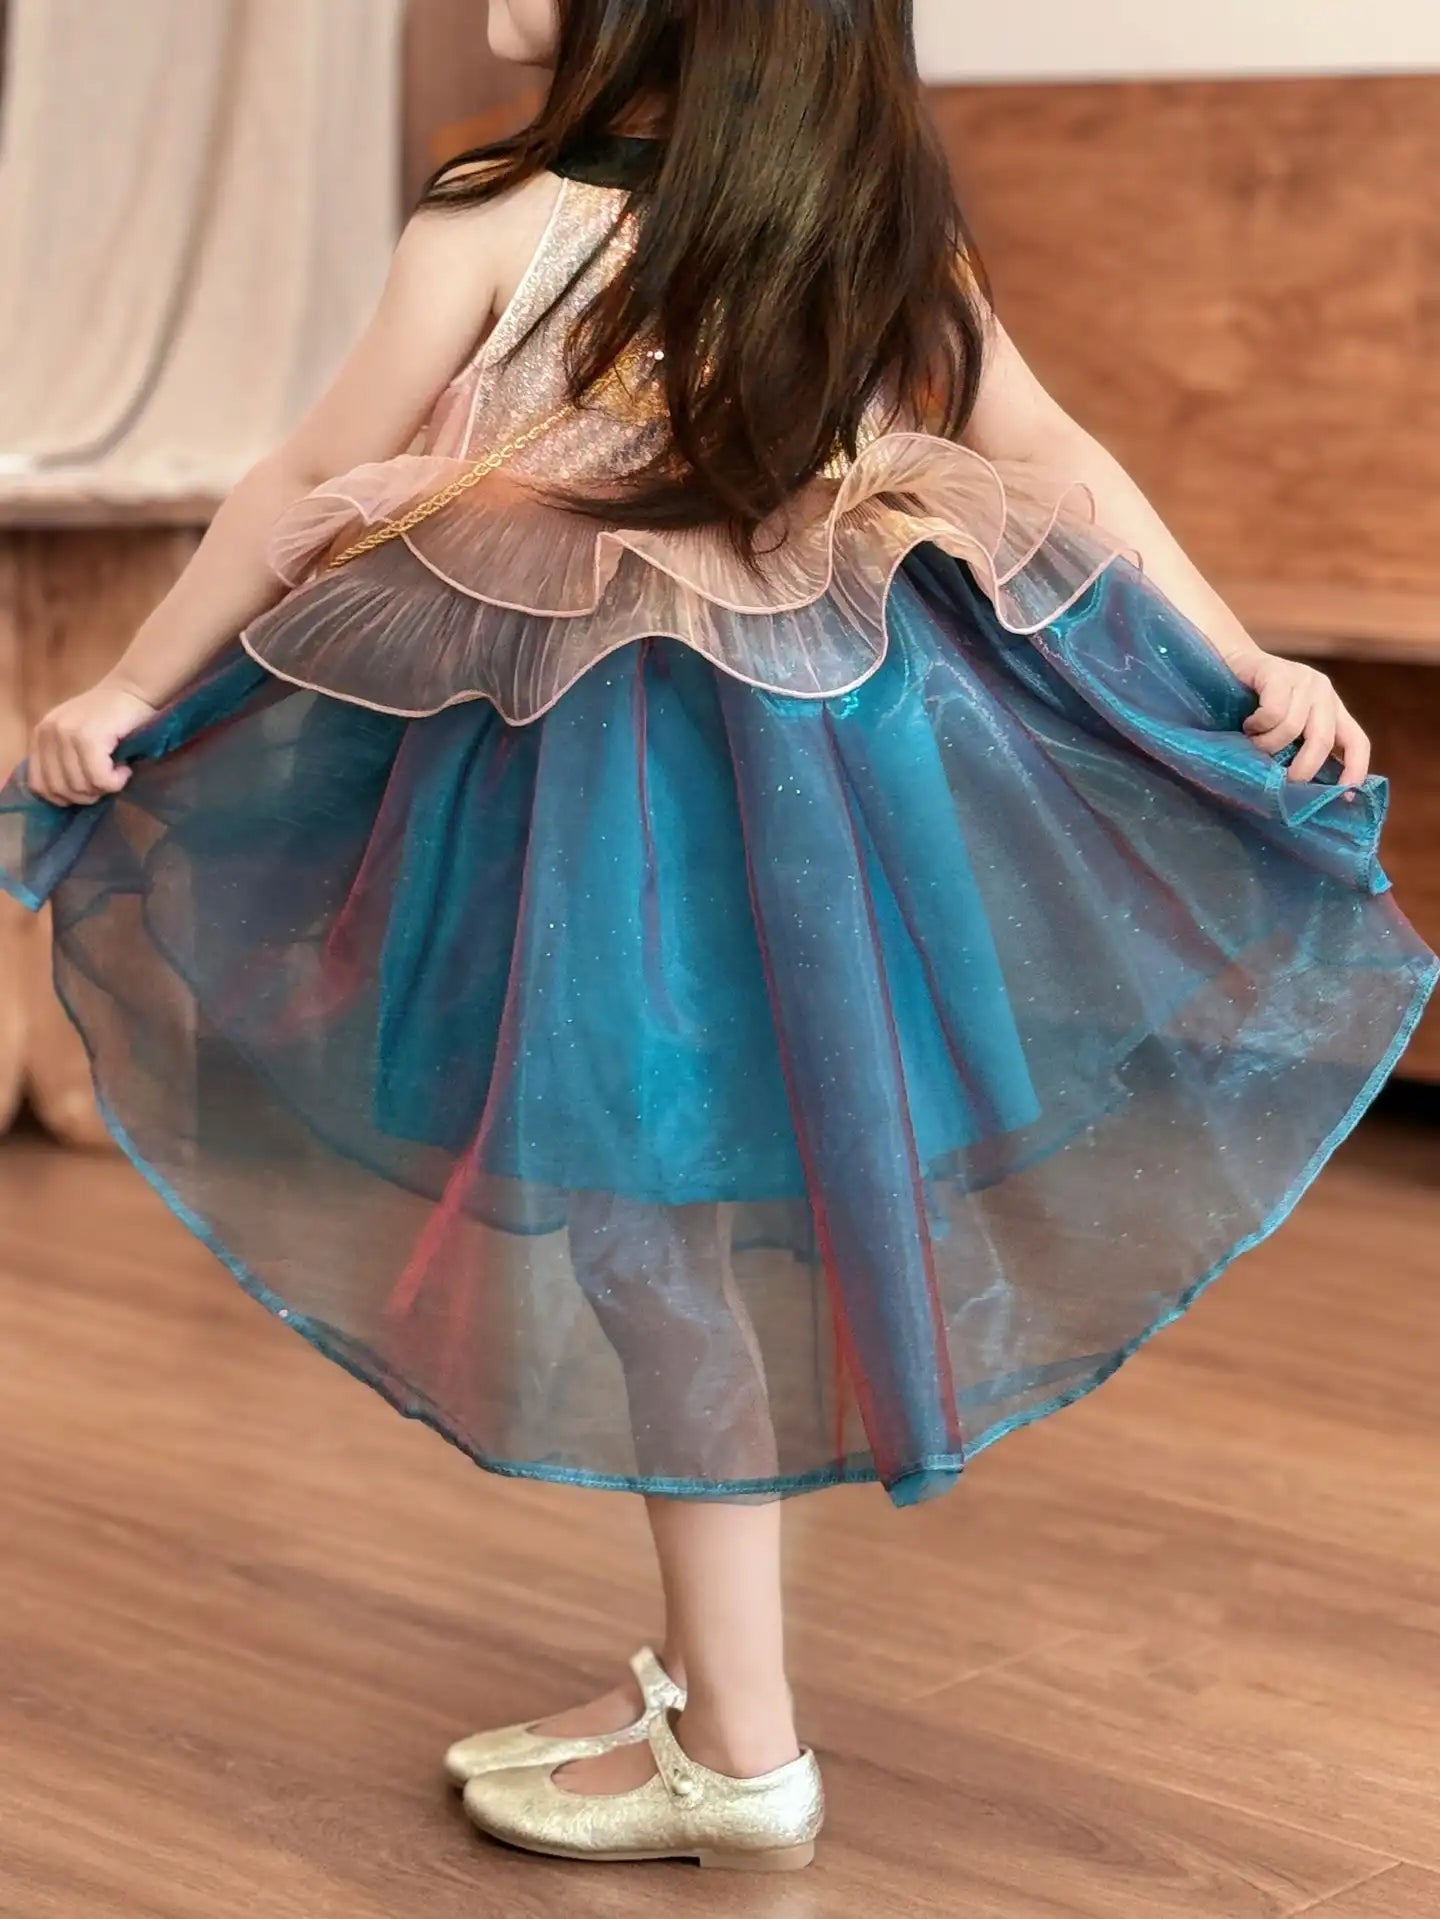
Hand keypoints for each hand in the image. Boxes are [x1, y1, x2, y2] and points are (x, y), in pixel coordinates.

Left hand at [26, 680, 157, 807]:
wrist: (135, 689)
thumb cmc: (113, 716)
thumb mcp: (77, 736)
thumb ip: (64, 759)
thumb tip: (67, 796)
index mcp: (41, 736)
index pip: (39, 785)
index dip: (64, 798)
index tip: (88, 790)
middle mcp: (47, 733)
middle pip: (59, 789)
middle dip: (87, 795)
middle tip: (107, 782)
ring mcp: (65, 734)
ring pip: (80, 786)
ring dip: (104, 788)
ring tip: (118, 773)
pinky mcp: (87, 737)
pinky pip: (99, 779)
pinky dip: (115, 782)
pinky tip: (125, 770)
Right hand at [1226, 649, 1370, 787]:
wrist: (1227, 661)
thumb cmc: (1252, 704)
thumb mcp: (1284, 728)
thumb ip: (1299, 748)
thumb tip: (1306, 792)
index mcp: (1332, 708)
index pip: (1357, 741)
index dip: (1355, 770)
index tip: (1343, 797)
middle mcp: (1323, 692)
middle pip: (1324, 740)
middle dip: (1303, 767)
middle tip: (1282, 781)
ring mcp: (1301, 679)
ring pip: (1291, 728)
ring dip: (1268, 745)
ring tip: (1253, 744)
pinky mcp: (1277, 671)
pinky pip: (1273, 713)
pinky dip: (1257, 726)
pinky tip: (1248, 724)